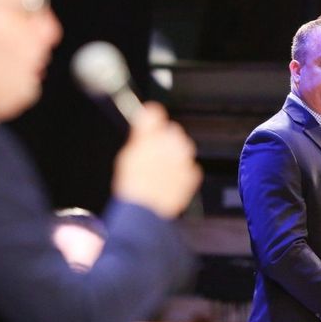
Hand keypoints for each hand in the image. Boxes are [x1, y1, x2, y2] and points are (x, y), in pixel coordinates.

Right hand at [112, 102, 201, 218]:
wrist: (145, 208)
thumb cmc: (133, 184)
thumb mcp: (127, 155)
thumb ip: (140, 135)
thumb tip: (146, 120)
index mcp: (152, 134)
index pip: (154, 113)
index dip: (151, 120)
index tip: (149, 125)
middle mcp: (171, 142)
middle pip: (172, 131)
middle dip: (164, 141)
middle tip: (152, 156)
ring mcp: (184, 157)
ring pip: (183, 148)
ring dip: (175, 156)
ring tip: (160, 170)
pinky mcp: (192, 173)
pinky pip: (189, 167)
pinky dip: (181, 173)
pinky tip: (168, 181)